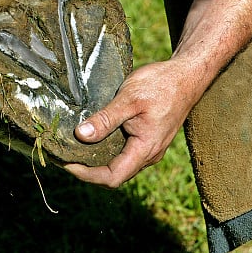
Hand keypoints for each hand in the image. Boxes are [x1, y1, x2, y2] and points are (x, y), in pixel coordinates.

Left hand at [64, 59, 202, 187]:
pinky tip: (92, 135)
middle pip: (114, 175)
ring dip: (97, 159)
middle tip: (64, 155)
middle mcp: (149, 154)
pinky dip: (106, 149)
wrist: (186, 75)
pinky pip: (125, 152)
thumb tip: (80, 135)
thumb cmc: (161, 85)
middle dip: (88, 169)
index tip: (67, 162)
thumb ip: (106, 119)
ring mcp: (150, 147)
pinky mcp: (148, 137)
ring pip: (119, 164)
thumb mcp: (129, 99)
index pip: (112, 177)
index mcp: (145, 149)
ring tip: (74, 147)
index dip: (87, 175)